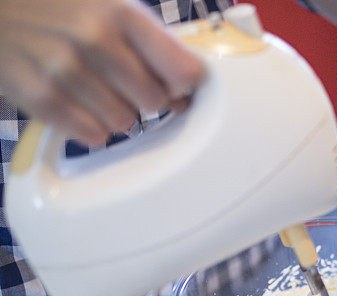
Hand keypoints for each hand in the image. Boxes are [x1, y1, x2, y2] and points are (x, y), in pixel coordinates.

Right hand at [0, 0, 203, 145]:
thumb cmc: (56, 8)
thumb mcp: (107, 5)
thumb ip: (151, 41)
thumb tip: (187, 85)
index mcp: (120, 14)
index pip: (182, 70)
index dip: (184, 84)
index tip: (178, 86)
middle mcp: (95, 40)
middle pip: (156, 101)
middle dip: (146, 98)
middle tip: (126, 86)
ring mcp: (65, 70)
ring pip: (125, 121)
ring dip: (116, 113)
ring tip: (95, 91)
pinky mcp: (40, 96)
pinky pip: (92, 134)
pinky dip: (90, 126)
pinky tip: (78, 104)